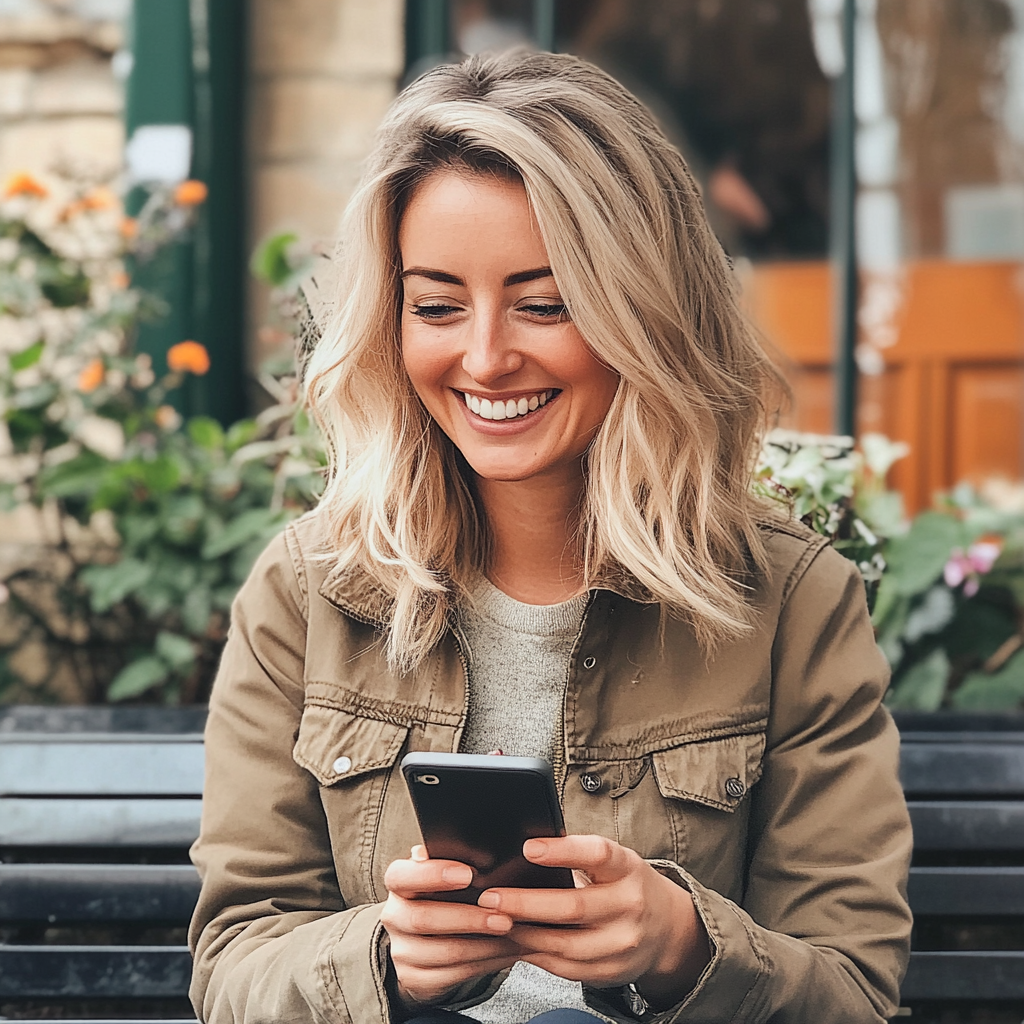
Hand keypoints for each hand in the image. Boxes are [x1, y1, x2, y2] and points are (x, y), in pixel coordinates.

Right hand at [381, 845, 519, 1011]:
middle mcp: (394, 916)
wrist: (424, 942)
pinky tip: (507, 952)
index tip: (468, 874)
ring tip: (513, 934)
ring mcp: (402, 951)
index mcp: (398, 883)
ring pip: (445, 952)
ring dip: (485, 944)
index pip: (402, 876)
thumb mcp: (443, 873)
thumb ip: (452, 859)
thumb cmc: (442, 895)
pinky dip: (486, 963)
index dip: (433, 874)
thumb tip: (479, 849)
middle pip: (424, 919)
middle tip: (504, 916)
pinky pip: (454, 975)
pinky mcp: (415, 979)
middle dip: (469, 918)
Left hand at [477, 834, 710, 1008]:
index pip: (597, 854)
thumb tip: (526, 848)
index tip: (527, 848)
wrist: (666, 928)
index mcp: (627, 868)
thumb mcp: (614, 861)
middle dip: (525, 903)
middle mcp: (630, 905)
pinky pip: (567, 968)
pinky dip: (537, 956)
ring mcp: (623, 943)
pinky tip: (516, 943)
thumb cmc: (625, 883)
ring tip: (494, 923)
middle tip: (490, 898)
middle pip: (573, 906)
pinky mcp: (612, 971)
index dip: (562, 851)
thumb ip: (578, 855)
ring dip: (524, 934)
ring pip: (565, 943)